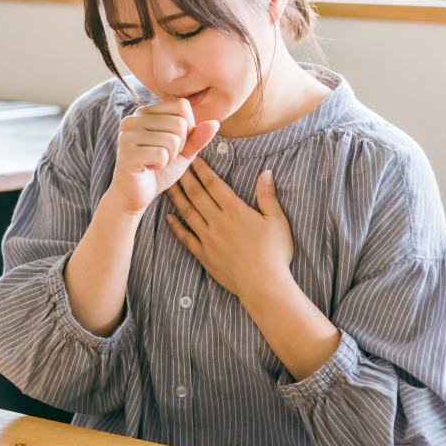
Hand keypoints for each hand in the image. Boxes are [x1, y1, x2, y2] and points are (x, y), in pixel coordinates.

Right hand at [108, 98, 218, 215]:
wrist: (135, 195)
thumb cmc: (158, 170)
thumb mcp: (183, 152)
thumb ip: (197, 137)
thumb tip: (215, 123)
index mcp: (145, 112)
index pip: (181, 105)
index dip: (187, 129)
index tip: (171, 144)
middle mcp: (133, 118)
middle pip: (179, 123)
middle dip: (179, 146)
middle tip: (162, 157)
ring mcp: (127, 135)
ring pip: (172, 140)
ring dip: (169, 158)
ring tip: (154, 162)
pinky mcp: (127, 152)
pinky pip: (161, 154)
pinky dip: (160, 165)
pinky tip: (148, 168)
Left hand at [164, 158, 293, 301]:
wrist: (264, 286)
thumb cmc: (275, 254)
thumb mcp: (277, 221)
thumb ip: (267, 196)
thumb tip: (266, 172)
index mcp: (236, 211)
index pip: (214, 184)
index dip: (203, 170)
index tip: (194, 159)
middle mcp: (218, 221)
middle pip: (197, 195)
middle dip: (185, 178)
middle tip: (175, 165)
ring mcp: (208, 238)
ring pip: (187, 213)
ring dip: (176, 197)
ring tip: (167, 185)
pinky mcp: (204, 255)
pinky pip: (185, 238)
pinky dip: (175, 227)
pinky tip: (167, 217)